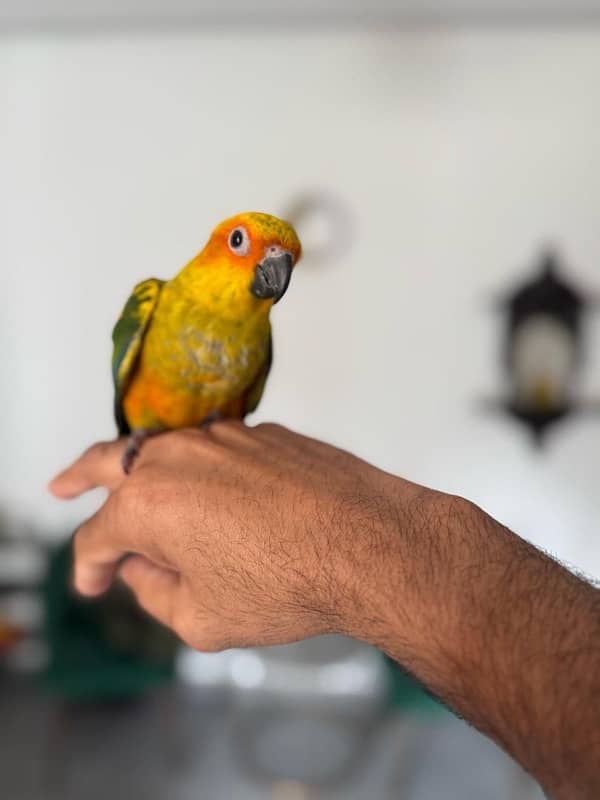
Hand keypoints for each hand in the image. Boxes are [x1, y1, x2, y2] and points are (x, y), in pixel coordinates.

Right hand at [49, 422, 421, 651]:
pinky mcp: (263, 434)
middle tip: (60, 486)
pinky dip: (205, 470)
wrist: (369, 544)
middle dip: (78, 478)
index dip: (90, 567)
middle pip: (109, 463)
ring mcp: (222, 438)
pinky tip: (217, 494)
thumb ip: (157, 593)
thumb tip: (146, 568)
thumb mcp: (202, 618)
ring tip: (135, 483)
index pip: (98, 539)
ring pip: (166, 449)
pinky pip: (219, 450)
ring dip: (145, 469)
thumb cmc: (289, 584)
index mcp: (147, 505)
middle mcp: (177, 459)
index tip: (95, 583)